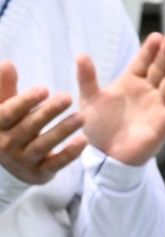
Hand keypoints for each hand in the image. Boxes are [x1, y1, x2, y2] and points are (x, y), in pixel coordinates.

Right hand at [0, 62, 87, 185]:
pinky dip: (69, 154)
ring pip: (43, 145)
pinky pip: (55, 164)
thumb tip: (6, 63)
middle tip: (68, 98)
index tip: (45, 88)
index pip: (7, 114)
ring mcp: (23, 161)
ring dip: (62, 131)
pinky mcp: (39, 173)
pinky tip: (84, 141)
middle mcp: (7, 145)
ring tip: (82, 117)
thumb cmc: (12, 124)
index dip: (25, 102)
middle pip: (28, 128)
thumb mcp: (6, 106)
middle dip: (48, 112)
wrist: (14, 162)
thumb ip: (6, 87)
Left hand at [78, 33, 164, 167]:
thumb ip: (88, 79)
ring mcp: (157, 104)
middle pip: (160, 68)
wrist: (105, 157)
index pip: (143, 62)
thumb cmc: (98, 127)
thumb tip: (81, 54)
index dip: (149, 50)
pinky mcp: (164, 121)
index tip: (156, 36)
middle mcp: (147, 89)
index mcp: (131, 82)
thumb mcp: (89, 101)